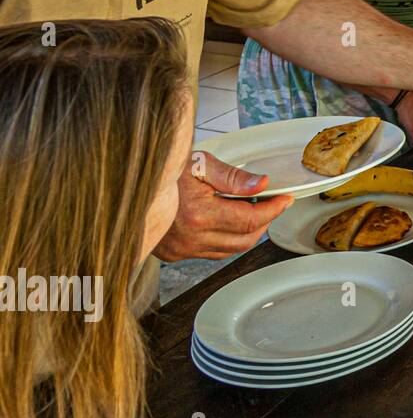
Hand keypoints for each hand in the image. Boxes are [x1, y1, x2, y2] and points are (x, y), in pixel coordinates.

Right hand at [153, 153, 292, 261]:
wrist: (122, 185)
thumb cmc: (158, 171)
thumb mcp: (199, 164)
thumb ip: (233, 177)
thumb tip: (262, 184)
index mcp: (198, 215)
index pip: (250, 220)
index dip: (273, 210)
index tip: (284, 199)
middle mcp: (190, 238)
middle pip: (244, 240)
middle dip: (264, 222)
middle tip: (271, 203)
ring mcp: (180, 249)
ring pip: (229, 250)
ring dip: (246, 233)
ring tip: (249, 210)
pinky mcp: (173, 254)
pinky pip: (210, 253)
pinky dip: (225, 240)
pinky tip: (226, 221)